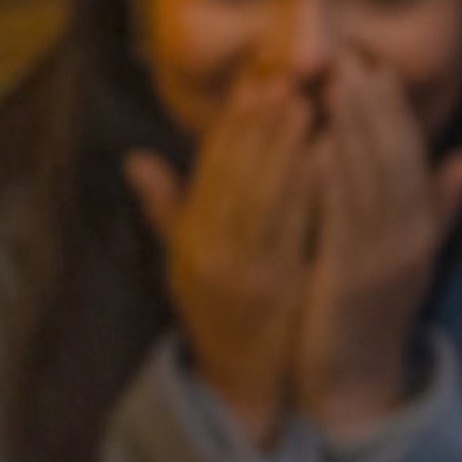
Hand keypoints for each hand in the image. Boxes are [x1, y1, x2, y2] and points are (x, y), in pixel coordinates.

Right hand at [124, 65, 318, 449]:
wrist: (238, 384)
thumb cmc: (216, 316)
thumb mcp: (181, 264)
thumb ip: (166, 209)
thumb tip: (136, 158)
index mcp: (189, 242)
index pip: (208, 170)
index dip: (229, 124)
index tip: (251, 82)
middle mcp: (208, 252)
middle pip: (232, 175)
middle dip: (256, 124)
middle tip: (282, 77)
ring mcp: (240, 271)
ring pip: (260, 196)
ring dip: (282, 147)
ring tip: (304, 102)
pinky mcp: (273, 287)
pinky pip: (290, 229)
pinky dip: (306, 190)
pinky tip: (325, 156)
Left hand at [297, 54, 461, 438]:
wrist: (353, 382)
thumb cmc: (367, 313)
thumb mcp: (405, 254)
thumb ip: (434, 206)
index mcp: (418, 228)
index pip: (408, 155)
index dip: (392, 109)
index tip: (371, 63)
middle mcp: (409, 238)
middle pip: (396, 158)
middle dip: (375, 105)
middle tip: (352, 55)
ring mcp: (386, 260)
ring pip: (375, 181)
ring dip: (358, 129)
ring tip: (339, 84)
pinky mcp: (355, 281)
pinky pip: (346, 222)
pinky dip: (335, 182)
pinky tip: (319, 147)